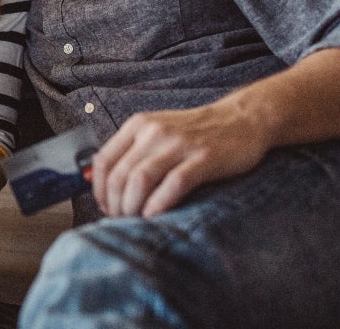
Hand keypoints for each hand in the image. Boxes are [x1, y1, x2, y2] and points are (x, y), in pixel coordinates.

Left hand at [90, 103, 270, 217]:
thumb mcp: (157, 132)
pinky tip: (155, 215)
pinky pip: (173, 184)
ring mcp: (179, 144)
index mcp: (138, 124)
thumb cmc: (196, 132)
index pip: (104, 160)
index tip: (105, 207)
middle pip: (120, 174)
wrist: (242, 119)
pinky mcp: (204, 158)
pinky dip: (159, 204)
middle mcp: (155, 131)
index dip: (99, 190)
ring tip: (135, 220)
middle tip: (121, 220)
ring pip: (140, 179)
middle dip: (115, 204)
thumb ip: (130, 151)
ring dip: (132, 206)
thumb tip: (97, 180)